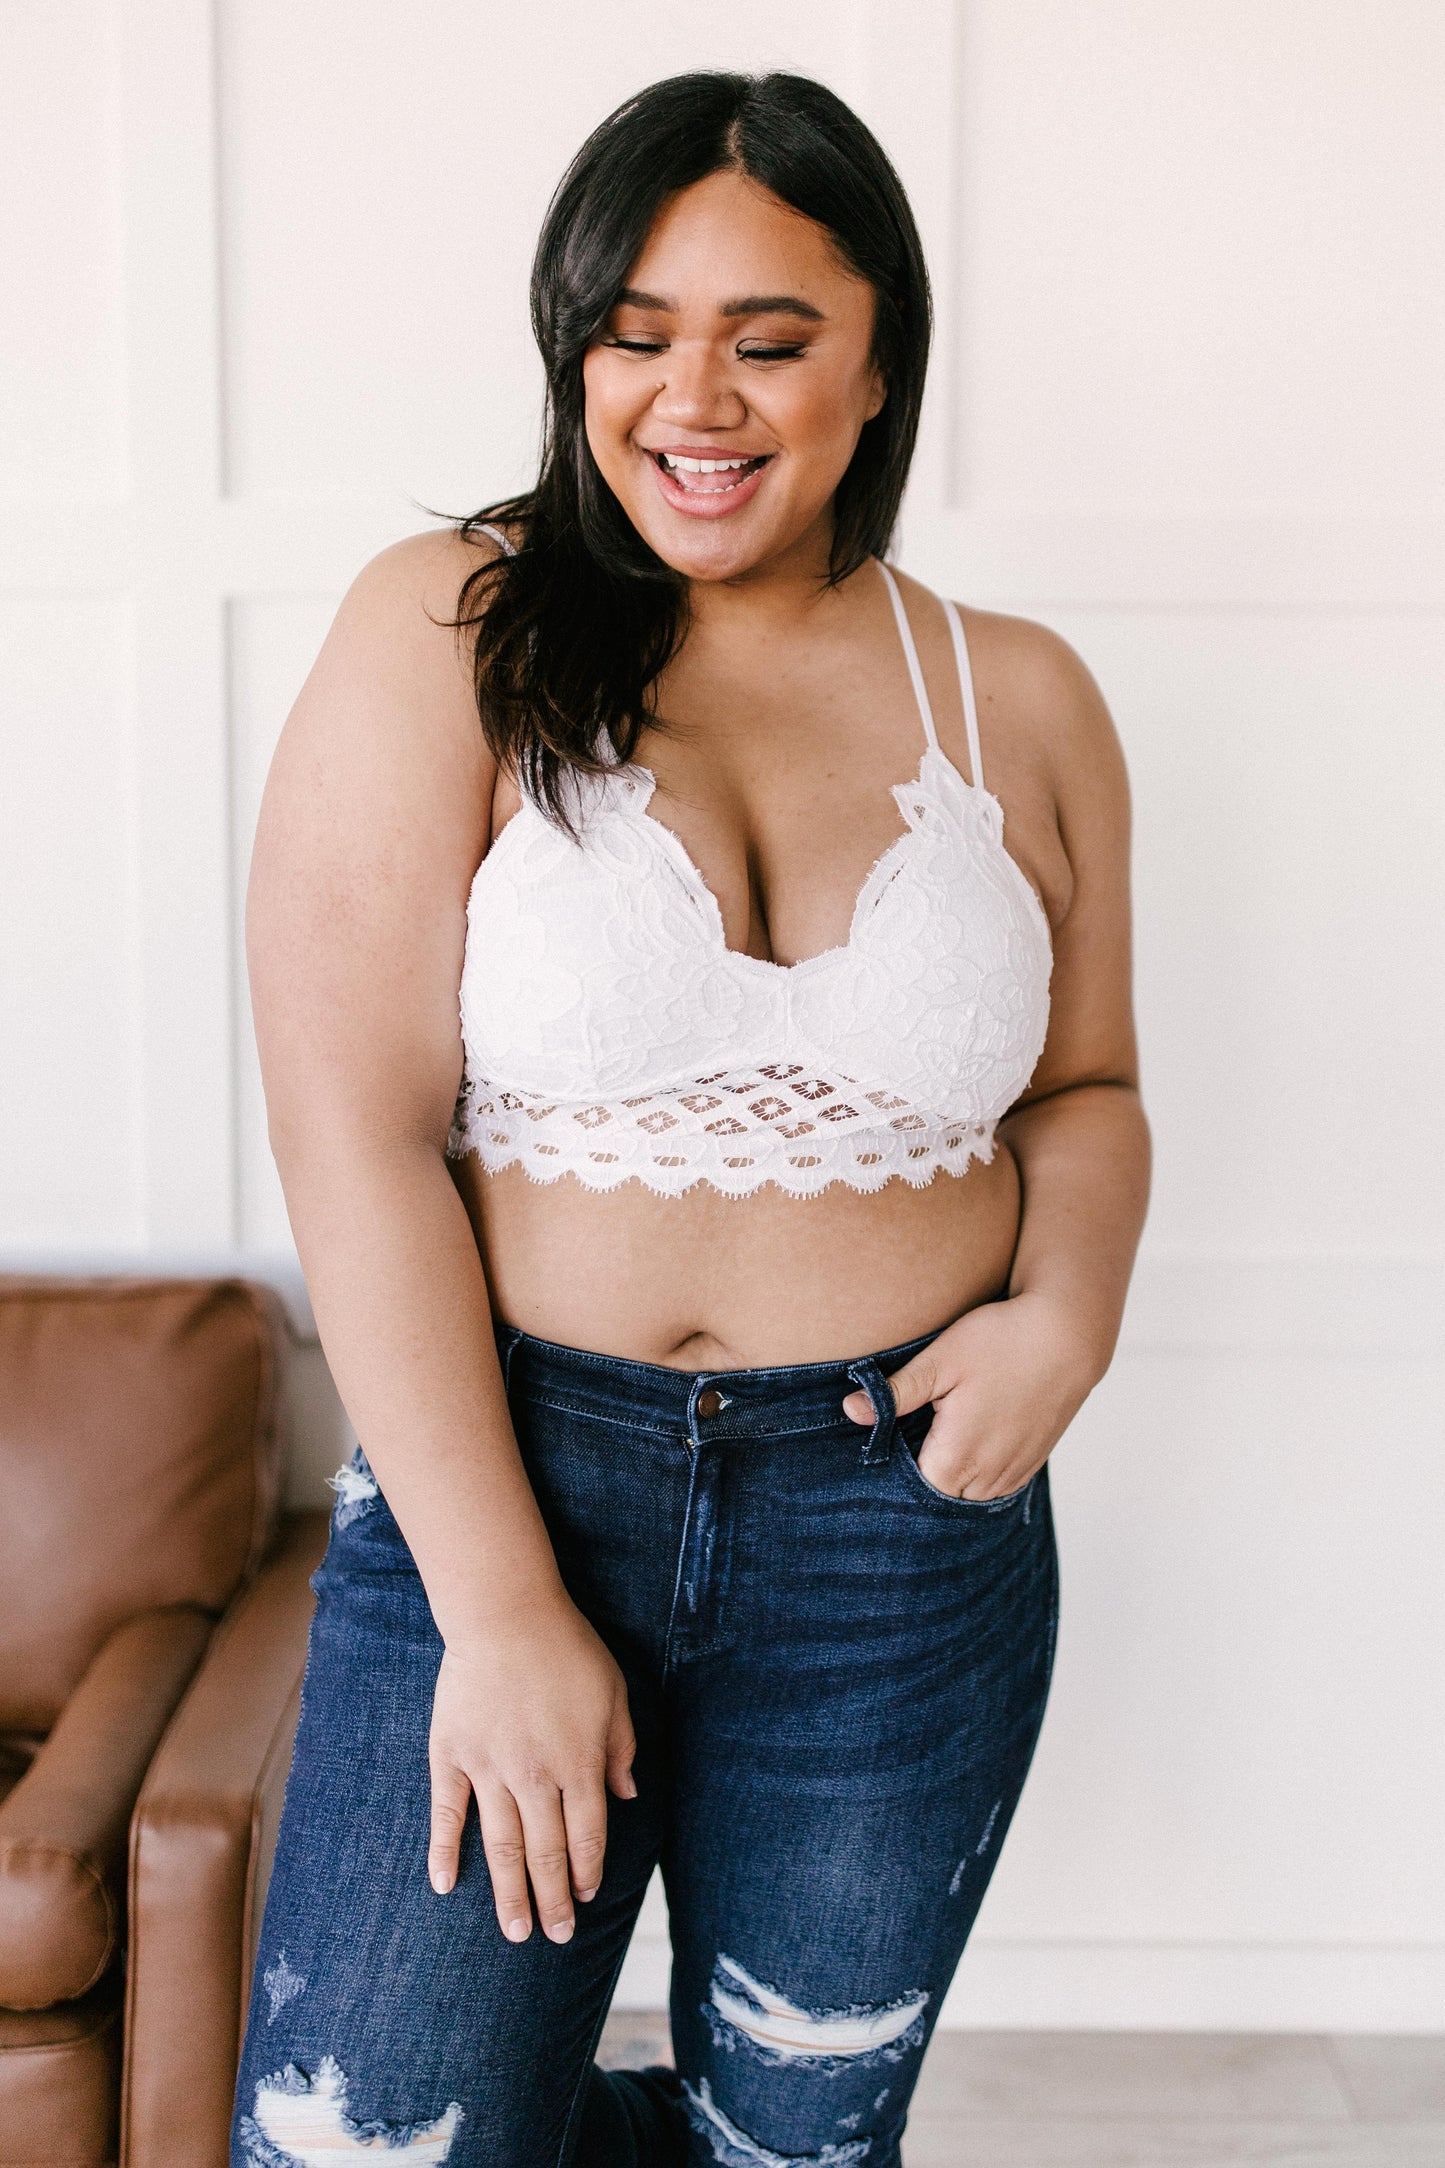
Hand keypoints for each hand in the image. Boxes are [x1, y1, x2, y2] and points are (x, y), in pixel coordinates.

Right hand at [427, 1594, 636, 1944]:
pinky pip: (447, 1813)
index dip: (587, 1874)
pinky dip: (444, 1851)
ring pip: (501, 1846)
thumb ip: (622, 1748)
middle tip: (553, 1937)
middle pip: (546, 1853)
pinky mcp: (453, 1755)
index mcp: (580, 1763)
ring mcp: (490, 1769)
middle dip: (552, 1901)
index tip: (584, 1899)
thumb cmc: (567, 1648)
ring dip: (508, 1893)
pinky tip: (444, 1886)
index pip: (587, 1837)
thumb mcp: (614, 1693)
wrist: (505, 1612)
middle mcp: (536, 1776)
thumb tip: (628, 1796)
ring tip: (514, 1931)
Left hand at [842, 1292, 1098, 1499]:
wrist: (1068, 1336)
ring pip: (967, 1494)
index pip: (909, 1492)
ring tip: (938, 1437)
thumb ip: (895, 1393)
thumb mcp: (939, 1360)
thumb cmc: (1001, 1342)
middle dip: (919, 1476)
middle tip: (908, 1436)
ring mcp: (1013, 1472)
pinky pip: (994, 1485)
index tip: (885, 1446)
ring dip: (951, 1476)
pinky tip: (969, 1441)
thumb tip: (850, 1411)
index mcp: (956, 1458)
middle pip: (938, 1497)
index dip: (892, 1473)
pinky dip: (977, 1472)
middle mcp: (986, 1477)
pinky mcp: (1032, 1462)